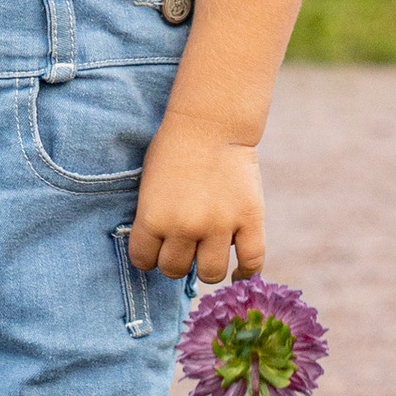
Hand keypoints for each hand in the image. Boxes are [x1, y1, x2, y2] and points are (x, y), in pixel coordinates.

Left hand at [129, 124, 263, 283]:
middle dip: (176, 261)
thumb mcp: (148, 185)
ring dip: (207, 268)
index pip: (143, 261)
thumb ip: (151, 219)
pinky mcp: (250, 219)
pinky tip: (239, 271)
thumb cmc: (173, 149)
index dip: (149, 256)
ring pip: (211, 273)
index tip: (156, 250)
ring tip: (208, 255)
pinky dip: (246, 272)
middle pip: (175, 270)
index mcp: (153, 218)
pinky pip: (252, 261)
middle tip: (183, 247)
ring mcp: (220, 225)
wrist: (210, 123)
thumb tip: (160, 252)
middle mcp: (185, 227)